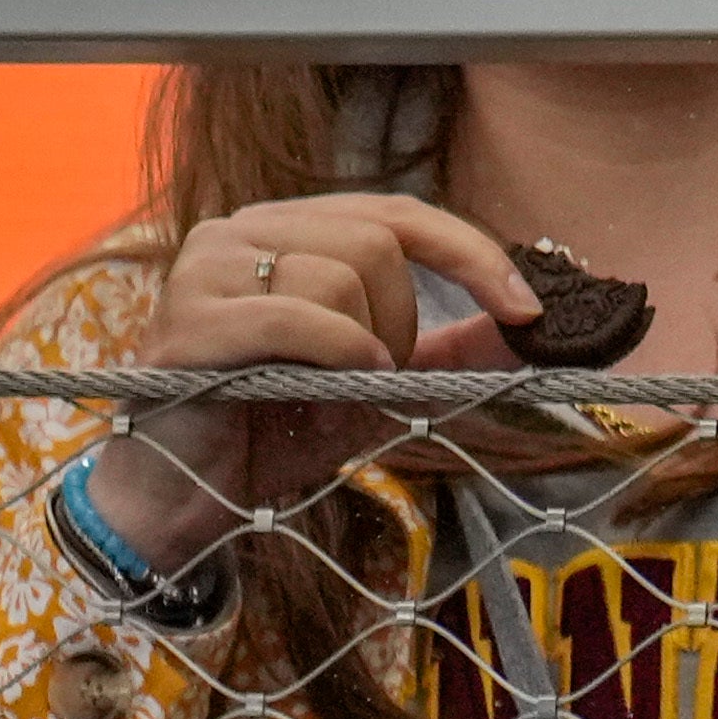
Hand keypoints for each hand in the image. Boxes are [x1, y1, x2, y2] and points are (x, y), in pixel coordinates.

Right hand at [93, 191, 536, 573]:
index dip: (474, 254)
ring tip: (328, 398)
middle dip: (403, 319)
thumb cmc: (273, 432)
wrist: (183, 504)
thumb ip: (451, 352)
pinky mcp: (185, 325)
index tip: (529, 310)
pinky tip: (333, 388)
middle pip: (377, 240)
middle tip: (377, 379)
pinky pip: (296, 316)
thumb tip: (534, 328)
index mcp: (285, 230)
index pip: (399, 214)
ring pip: (341, 274)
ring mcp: (203, 270)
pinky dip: (338, 351)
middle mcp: (239, 231)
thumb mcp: (380, 385)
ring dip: (363, 348)